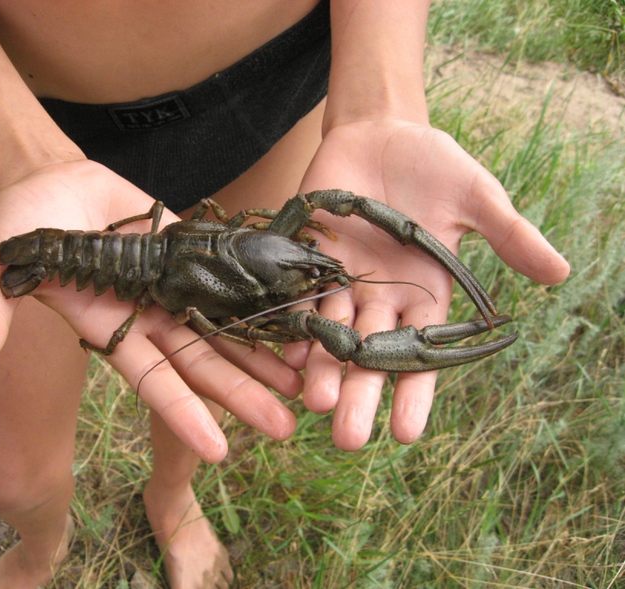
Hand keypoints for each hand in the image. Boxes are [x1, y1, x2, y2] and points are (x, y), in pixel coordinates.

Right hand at [0, 159, 299, 461]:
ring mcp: (174, 285)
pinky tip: (296, 315)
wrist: (54, 178)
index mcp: (110, 329)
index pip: (152, 380)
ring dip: (263, 354)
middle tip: (287, 427)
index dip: (183, 414)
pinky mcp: (191, 252)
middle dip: (242, 394)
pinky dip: (261, 298)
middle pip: (202, 363)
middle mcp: (149, 316)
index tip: (219, 450)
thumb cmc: (23, 222)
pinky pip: (232, 278)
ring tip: (306, 381)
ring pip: (225, 327)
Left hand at [286, 120, 569, 449]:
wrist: (380, 132)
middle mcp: (383, 298)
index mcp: (426, 293)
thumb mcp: (476, 196)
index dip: (415, 393)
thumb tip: (560, 271)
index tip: (405, 433)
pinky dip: (293, 323)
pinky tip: (286, 355)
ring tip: (316, 403)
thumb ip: (508, 234)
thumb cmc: (434, 165)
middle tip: (348, 440)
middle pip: (372, 355)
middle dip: (361, 396)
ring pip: (332, 334)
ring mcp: (344, 282)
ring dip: (324, 370)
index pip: (423, 352)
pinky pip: (299, 297)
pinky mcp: (309, 260)